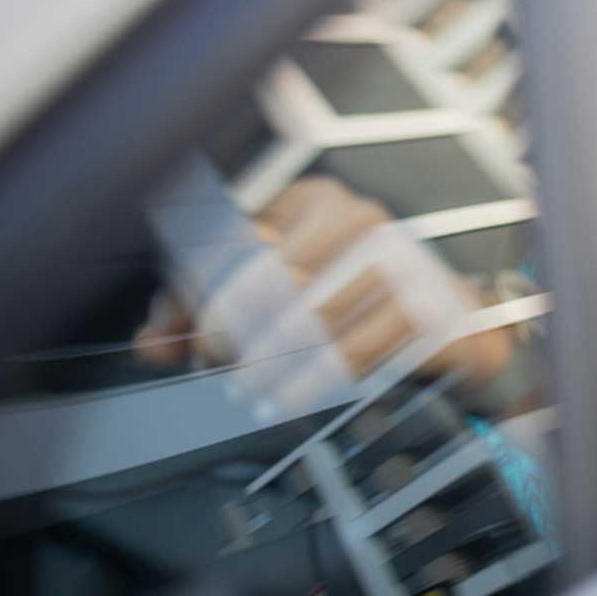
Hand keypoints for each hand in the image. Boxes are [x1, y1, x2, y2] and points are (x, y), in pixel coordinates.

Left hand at [134, 176, 514, 414]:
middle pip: (268, 275)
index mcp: (312, 198)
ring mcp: (397, 257)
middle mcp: (356, 215)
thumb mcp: (276, 289)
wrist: (445, 318)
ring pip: (308, 317)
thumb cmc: (347, 299)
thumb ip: (205, 308)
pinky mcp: (424, 303)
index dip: (193, 290)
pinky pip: (352, 350)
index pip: (233, 236)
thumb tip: (150, 341)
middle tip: (211, 364)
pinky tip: (288, 398)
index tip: (175, 336)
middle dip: (229, 330)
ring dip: (269, 364)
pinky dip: (311, 381)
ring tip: (248, 390)